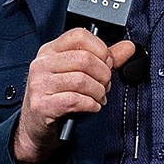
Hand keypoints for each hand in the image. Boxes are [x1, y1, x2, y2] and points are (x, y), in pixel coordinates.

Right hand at [13, 29, 136, 163]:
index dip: (100, 48)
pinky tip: (91, 107)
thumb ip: (104, 59)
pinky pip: (75, 100)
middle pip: (84, 59)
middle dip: (103, 75)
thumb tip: (128, 47)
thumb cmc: (57, 98)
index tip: (106, 63)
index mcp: (50, 51)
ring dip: (98, 92)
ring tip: (98, 98)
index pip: (79, 35)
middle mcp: (42, 64)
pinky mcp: (41, 104)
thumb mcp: (77, 74)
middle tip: (104, 86)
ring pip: (82, 80)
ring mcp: (39, 84)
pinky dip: (90, 105)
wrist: (35, 127)